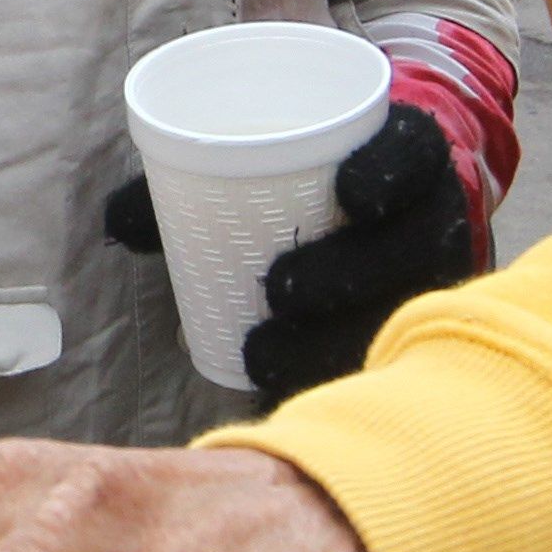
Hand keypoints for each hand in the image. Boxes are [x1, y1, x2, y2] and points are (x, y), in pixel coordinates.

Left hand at [105, 100, 476, 406]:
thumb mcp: (270, 160)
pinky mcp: (424, 328)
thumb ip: (196, 178)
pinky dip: (340, 377)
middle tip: (278, 291)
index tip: (349, 192)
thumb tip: (116, 219)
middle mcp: (434, 214)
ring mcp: (436, 280)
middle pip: (407, 246)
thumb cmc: (314, 178)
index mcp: (405, 154)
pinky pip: (392, 358)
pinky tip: (290, 397)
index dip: (388, 171)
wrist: (398, 201)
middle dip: (345, 271)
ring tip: (261, 356)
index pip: (413, 153)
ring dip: (332, 336)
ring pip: (398, 310)